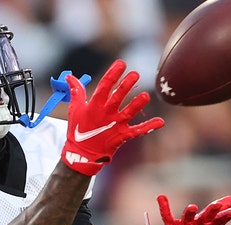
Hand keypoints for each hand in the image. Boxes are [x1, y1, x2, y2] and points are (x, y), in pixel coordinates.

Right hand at [61, 59, 164, 175]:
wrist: (82, 154)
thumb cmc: (78, 129)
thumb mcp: (75, 109)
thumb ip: (76, 91)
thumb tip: (69, 77)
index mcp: (94, 106)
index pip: (104, 86)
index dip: (113, 74)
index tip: (121, 63)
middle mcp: (106, 114)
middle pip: (117, 97)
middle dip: (125, 86)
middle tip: (135, 74)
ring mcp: (115, 125)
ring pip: (128, 113)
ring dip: (137, 104)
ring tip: (145, 95)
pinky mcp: (122, 136)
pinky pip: (137, 131)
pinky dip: (149, 127)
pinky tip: (160, 122)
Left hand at [145, 195, 230, 224]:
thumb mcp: (206, 224)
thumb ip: (219, 213)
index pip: (218, 220)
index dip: (227, 215)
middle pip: (205, 219)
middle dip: (212, 212)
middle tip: (217, 205)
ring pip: (188, 220)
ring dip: (190, 213)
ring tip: (192, 206)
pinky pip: (166, 217)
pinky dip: (164, 207)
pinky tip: (161, 197)